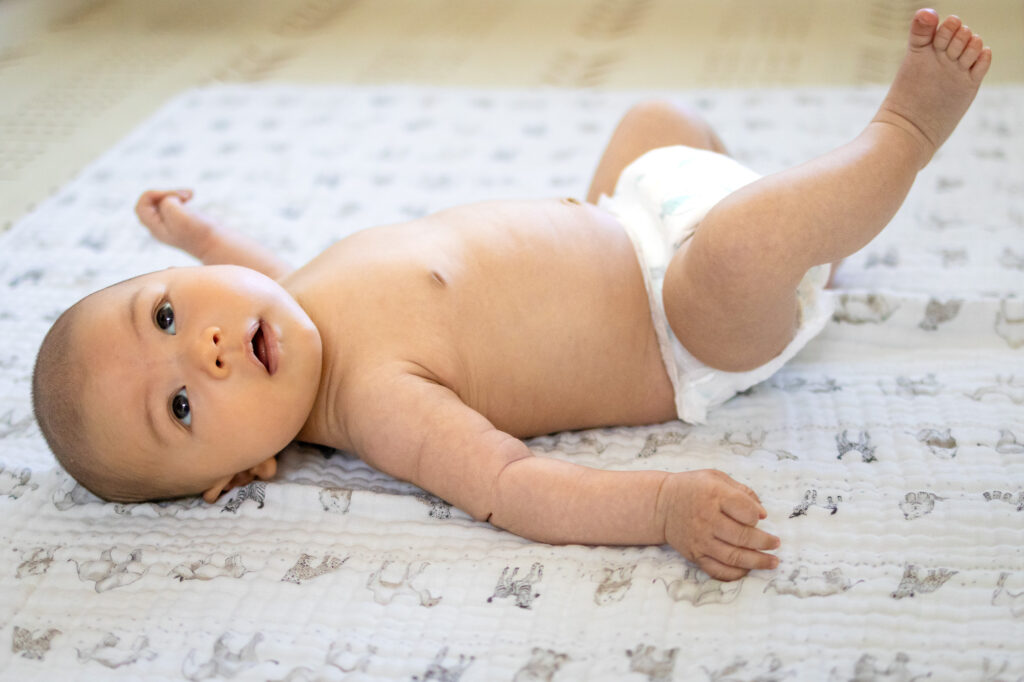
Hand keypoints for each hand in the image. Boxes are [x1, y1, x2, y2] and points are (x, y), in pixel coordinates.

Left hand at [135, 189, 213, 257]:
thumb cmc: (200, 231)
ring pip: (162, 201)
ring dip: (175, 194)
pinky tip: (191, 196)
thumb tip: (169, 199)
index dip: (154, 195)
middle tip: (185, 195)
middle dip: (166, 194)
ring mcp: (170, 225)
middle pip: (150, 202)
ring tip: (191, 194)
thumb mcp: (178, 214)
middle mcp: (159, 228)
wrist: (218, 244)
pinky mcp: (180, 220)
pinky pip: (172, 203)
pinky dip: (180, 197)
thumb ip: (166, 202)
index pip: (142, 205)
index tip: (174, 197)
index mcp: (155, 229)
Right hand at [658, 469, 779, 580]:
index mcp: (713, 495)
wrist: (661, 504)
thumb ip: (742, 491)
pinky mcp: (695, 555)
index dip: (757, 515)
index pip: (746, 511)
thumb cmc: (693, 488)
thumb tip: (762, 513)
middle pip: (743, 536)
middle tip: (776, 544)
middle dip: (765, 542)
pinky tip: (748, 569)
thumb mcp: (716, 477)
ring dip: (757, 562)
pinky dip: (735, 573)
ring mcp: (700, 539)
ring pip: (734, 557)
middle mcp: (707, 519)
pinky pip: (718, 570)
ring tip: (772, 562)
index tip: (760, 517)